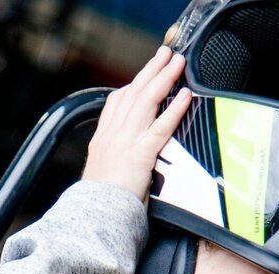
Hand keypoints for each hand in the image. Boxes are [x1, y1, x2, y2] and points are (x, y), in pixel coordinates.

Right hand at [81, 46, 190, 199]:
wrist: (94, 215)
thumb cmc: (100, 202)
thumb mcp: (102, 174)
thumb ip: (114, 161)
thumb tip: (125, 161)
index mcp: (103, 139)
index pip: (116, 104)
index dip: (130, 86)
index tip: (142, 76)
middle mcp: (113, 134)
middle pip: (133, 93)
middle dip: (150, 70)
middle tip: (165, 54)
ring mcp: (125, 141)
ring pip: (146, 101)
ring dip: (164, 78)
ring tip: (177, 63)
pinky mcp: (140, 153)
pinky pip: (160, 126)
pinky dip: (174, 108)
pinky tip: (185, 95)